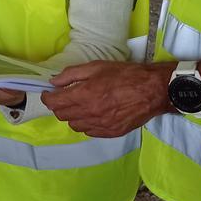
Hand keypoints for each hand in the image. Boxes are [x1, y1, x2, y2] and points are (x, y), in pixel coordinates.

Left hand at [41, 60, 171, 137]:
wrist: (153, 90)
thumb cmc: (125, 75)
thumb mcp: (96, 67)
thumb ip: (71, 75)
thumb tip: (54, 82)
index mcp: (84, 95)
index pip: (54, 103)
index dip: (47, 98)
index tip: (48, 93)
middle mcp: (90, 113)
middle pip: (62, 116)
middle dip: (59, 106)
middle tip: (64, 97)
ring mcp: (101, 125)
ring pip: (75, 126)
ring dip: (72, 116)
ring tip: (80, 105)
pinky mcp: (111, 133)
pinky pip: (90, 132)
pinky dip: (86, 124)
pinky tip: (92, 114)